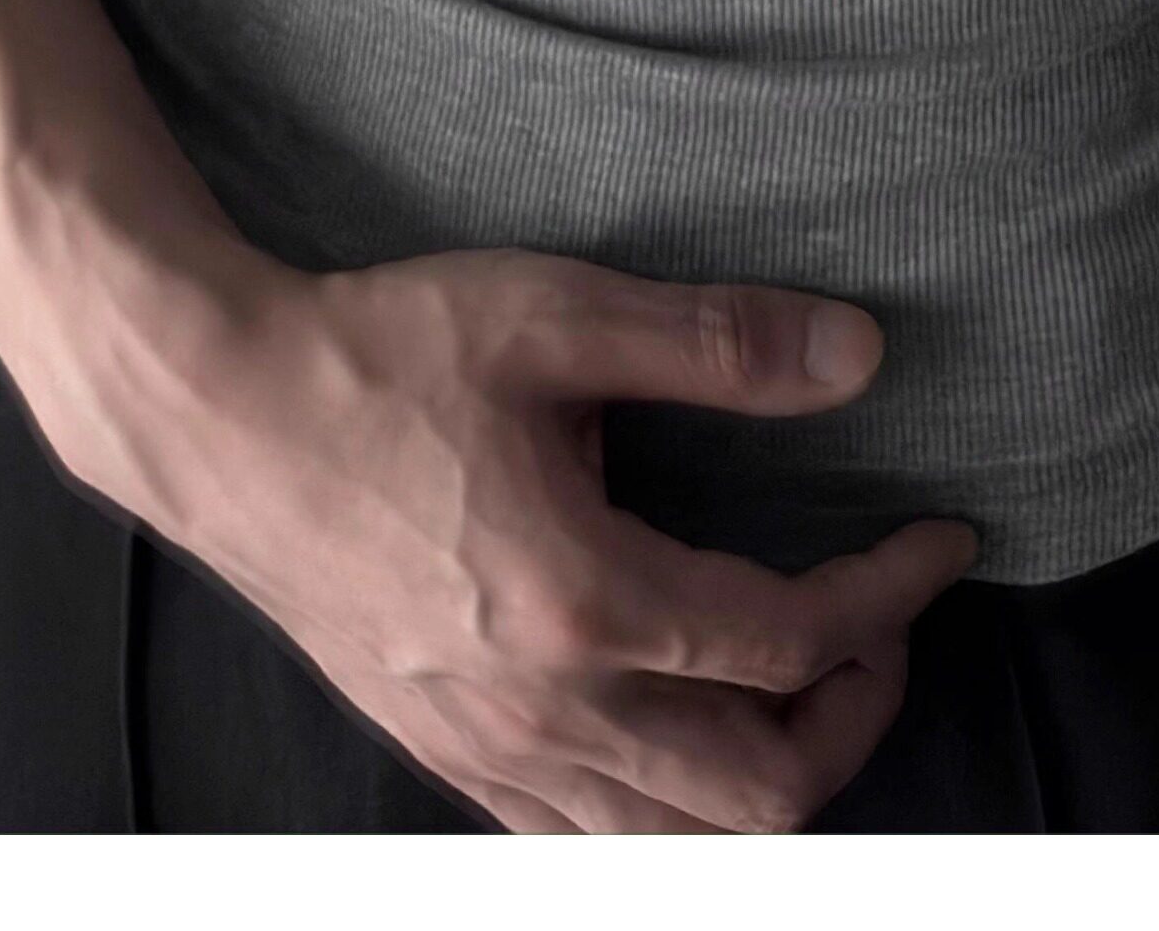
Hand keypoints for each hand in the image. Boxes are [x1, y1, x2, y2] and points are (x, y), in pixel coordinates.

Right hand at [90, 240, 981, 832]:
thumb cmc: (375, 354)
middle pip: (760, 791)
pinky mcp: (442, 751)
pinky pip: (582, 842)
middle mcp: (544, 708)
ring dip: (769, 777)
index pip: (792, 642)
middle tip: (882, 621)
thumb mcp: (556, 315)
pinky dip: (664, 815)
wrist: (215, 412)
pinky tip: (677, 728)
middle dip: (857, 715)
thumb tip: (858, 354)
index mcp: (584, 602)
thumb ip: (716, 342)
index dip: (891, 595)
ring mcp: (487, 749)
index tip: (943, 539)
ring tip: (802, 682)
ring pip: (674, 843)